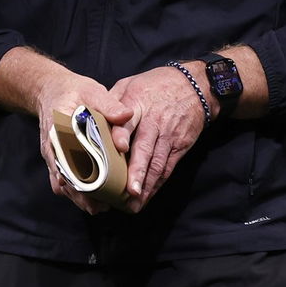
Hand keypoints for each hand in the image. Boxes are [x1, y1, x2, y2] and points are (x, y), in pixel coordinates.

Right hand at [33, 71, 133, 215]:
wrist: (50, 90)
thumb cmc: (73, 91)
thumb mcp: (92, 91)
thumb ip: (108, 104)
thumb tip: (126, 115)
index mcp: (60, 128)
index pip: (71, 153)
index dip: (83, 171)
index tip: (99, 185)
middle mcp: (53, 145)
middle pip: (65, 175)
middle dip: (82, 193)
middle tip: (102, 206)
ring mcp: (52, 155)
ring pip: (62, 183)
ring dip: (78, 197)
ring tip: (99, 208)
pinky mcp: (55, 160)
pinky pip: (60, 181)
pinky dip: (73, 193)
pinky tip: (89, 201)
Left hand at [109, 64, 210, 213]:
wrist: (195, 85)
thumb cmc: (156, 85)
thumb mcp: (131, 83)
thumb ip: (111, 101)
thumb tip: (90, 118)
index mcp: (137, 103)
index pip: (128, 120)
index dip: (122, 134)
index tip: (118, 148)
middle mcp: (154, 121)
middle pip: (145, 148)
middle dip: (137, 171)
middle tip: (128, 192)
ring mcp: (168, 135)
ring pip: (158, 163)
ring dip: (147, 185)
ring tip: (134, 203)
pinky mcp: (180, 145)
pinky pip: (168, 167)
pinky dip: (158, 183)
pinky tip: (147, 196)